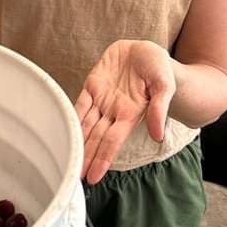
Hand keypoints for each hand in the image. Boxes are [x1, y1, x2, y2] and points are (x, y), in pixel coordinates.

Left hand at [75, 40, 175, 184]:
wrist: (146, 49)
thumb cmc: (159, 67)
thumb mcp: (164, 85)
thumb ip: (159, 109)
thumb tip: (158, 136)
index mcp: (130, 114)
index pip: (112, 142)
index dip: (102, 159)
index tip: (93, 177)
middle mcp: (114, 111)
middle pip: (95, 138)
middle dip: (86, 157)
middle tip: (73, 177)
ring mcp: (102, 99)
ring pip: (85, 124)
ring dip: (76, 141)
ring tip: (65, 159)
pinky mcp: (93, 85)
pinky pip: (79, 103)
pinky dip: (71, 116)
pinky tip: (62, 129)